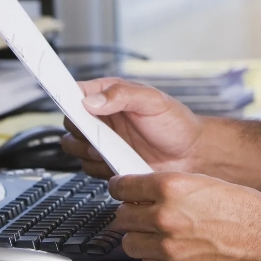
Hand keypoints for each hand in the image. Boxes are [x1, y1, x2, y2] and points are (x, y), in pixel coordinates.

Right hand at [60, 77, 203, 176]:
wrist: (193, 156)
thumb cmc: (176, 123)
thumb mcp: (151, 100)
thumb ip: (121, 94)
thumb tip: (91, 100)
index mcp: (107, 95)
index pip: (75, 93)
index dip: (67, 98)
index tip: (70, 106)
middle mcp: (101, 117)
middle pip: (70, 122)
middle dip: (78, 131)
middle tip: (97, 135)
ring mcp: (103, 141)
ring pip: (74, 146)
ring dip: (86, 151)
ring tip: (107, 151)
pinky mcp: (107, 162)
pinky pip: (88, 167)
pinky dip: (97, 168)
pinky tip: (115, 163)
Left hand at [110, 172, 260, 260]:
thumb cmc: (240, 209)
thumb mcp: (197, 181)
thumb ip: (164, 186)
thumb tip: (141, 189)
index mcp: (168, 187)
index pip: (121, 187)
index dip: (119, 188)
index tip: (119, 190)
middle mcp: (164, 216)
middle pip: (122, 216)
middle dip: (129, 213)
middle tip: (138, 212)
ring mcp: (169, 246)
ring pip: (129, 242)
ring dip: (137, 236)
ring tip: (151, 232)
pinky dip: (152, 257)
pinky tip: (165, 249)